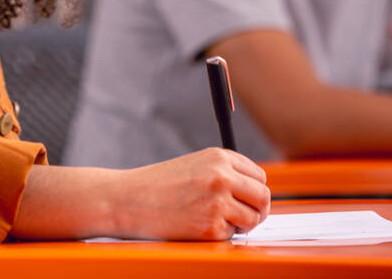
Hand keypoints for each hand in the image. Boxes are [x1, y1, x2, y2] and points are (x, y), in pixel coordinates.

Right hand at [114, 148, 270, 240]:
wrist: (128, 199)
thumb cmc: (158, 184)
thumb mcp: (195, 165)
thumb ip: (224, 173)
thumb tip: (255, 193)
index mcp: (219, 157)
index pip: (258, 176)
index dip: (253, 191)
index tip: (246, 200)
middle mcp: (222, 176)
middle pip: (263, 197)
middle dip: (257, 210)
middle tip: (243, 217)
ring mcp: (218, 202)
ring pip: (253, 219)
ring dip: (240, 224)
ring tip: (216, 220)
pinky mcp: (210, 227)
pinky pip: (230, 235)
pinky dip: (219, 235)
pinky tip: (198, 225)